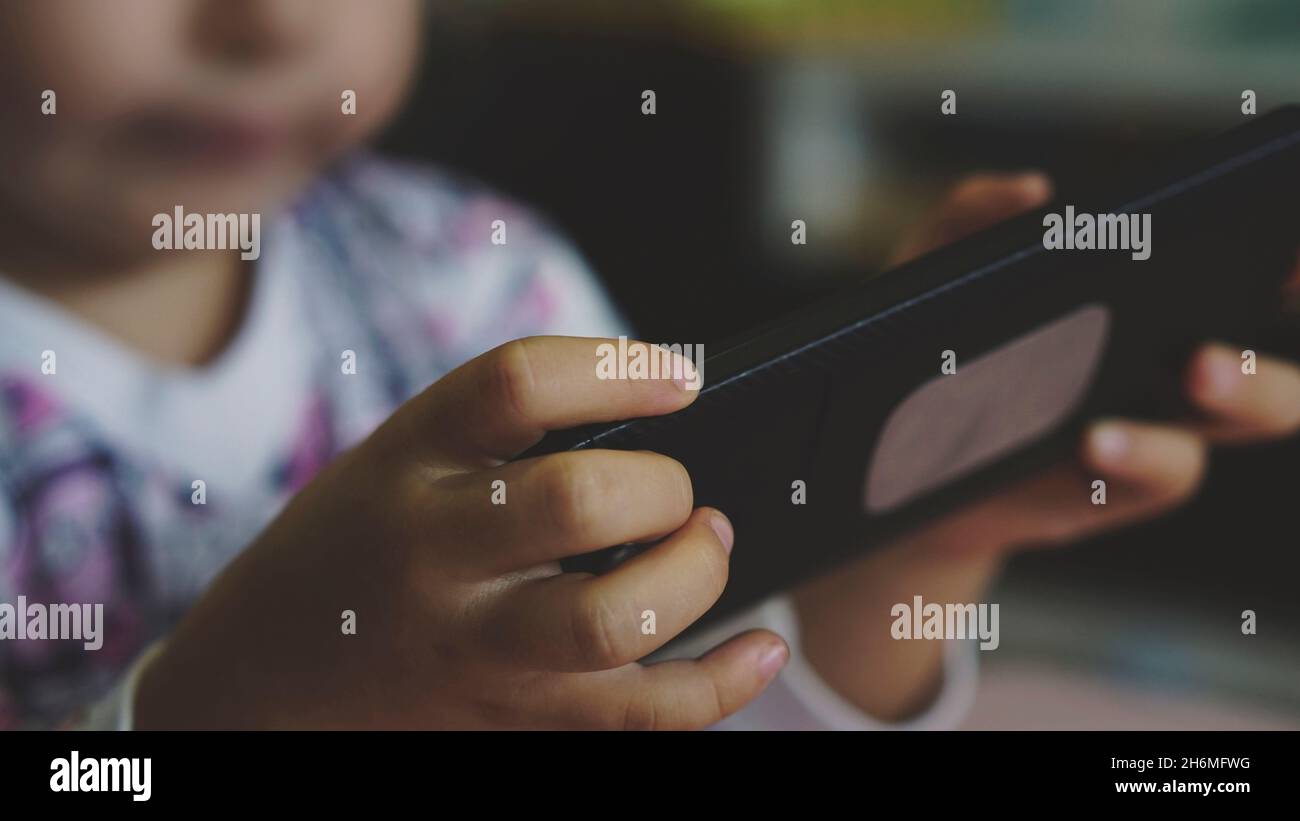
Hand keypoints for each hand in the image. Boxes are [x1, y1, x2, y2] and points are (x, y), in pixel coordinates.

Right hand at [136, 337, 787, 728]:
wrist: (254, 683)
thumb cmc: (351, 548)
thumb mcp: (396, 459)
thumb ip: (499, 434)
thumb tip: (660, 411)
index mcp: (406, 460)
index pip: (517, 383)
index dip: (617, 368)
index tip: (683, 378)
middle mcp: (435, 553)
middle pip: (580, 504)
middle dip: (662, 486)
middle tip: (675, 490)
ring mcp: (473, 646)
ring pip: (617, 621)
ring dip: (696, 575)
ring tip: (705, 546)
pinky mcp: (512, 719)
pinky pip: (642, 714)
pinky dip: (722, 684)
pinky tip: (759, 646)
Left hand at [793, 172, 1299, 719]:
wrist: (887, 459)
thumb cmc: (934, 348)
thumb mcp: (933, 273)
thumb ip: (972, 219)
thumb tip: (1032, 190)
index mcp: (1149, 313)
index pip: (1252, 286)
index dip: (1293, 263)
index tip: (1297, 242)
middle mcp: (1162, 383)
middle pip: (1270, 376)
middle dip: (1271, 351)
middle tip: (1231, 325)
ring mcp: (1139, 443)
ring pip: (1229, 428)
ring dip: (1234, 395)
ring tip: (1195, 368)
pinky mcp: (1095, 495)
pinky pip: (1148, 481)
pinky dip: (1137, 454)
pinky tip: (1097, 437)